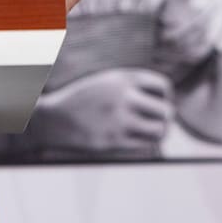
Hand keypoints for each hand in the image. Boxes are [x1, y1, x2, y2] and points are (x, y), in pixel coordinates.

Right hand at [32, 68, 173, 151]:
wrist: (53, 119)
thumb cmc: (84, 100)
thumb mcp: (106, 82)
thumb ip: (133, 87)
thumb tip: (168, 104)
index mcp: (122, 78)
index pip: (163, 86)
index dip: (164, 96)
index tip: (155, 102)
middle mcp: (122, 97)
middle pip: (166, 110)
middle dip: (165, 117)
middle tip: (157, 120)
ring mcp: (119, 120)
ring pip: (160, 130)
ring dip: (160, 132)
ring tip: (152, 131)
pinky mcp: (114, 141)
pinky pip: (145, 145)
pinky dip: (146, 142)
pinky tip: (137, 138)